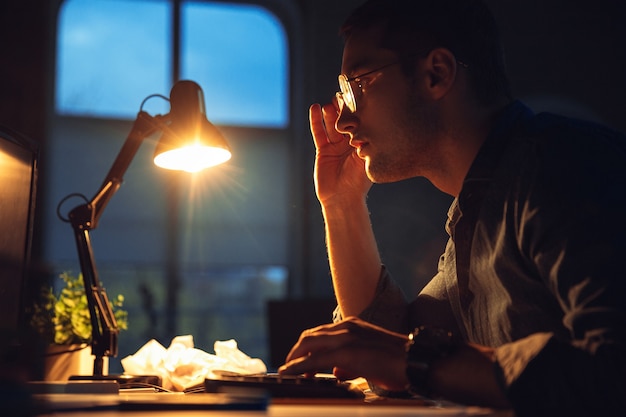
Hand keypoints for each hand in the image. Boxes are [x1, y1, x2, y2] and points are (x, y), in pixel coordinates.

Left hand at [278, 317, 408, 391]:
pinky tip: (292, 373)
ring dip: (294, 359)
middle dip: (295, 352)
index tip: (297, 361)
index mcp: (352, 326)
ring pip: (309, 344)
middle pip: (309, 336)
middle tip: (289, 368)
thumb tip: (337, 371)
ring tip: (287, 372)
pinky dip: (300, 366)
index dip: (305, 348)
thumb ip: (350, 363)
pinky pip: (316, 358)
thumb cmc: (397, 362)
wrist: (415, 361)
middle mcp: (346, 327)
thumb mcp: (368, 359)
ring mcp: (346, 337)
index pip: (320, 333)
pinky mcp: (348, 352)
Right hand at [310, 102, 370, 205]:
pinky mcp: (323, 150)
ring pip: (331, 124)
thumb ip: (364, 142)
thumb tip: (365, 122)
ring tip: (331, 102)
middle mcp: (349, 143)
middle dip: (343, 108)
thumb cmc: (358, 182)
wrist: (342, 198)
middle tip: (343, 95)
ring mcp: (335, 146)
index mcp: (363, 143)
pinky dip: (316, 121)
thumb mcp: (365, 159)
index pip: (360, 122)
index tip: (357, 97)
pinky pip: (319, 132)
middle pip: (345, 121)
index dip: (357, 110)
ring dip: (331, 113)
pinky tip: (315, 108)